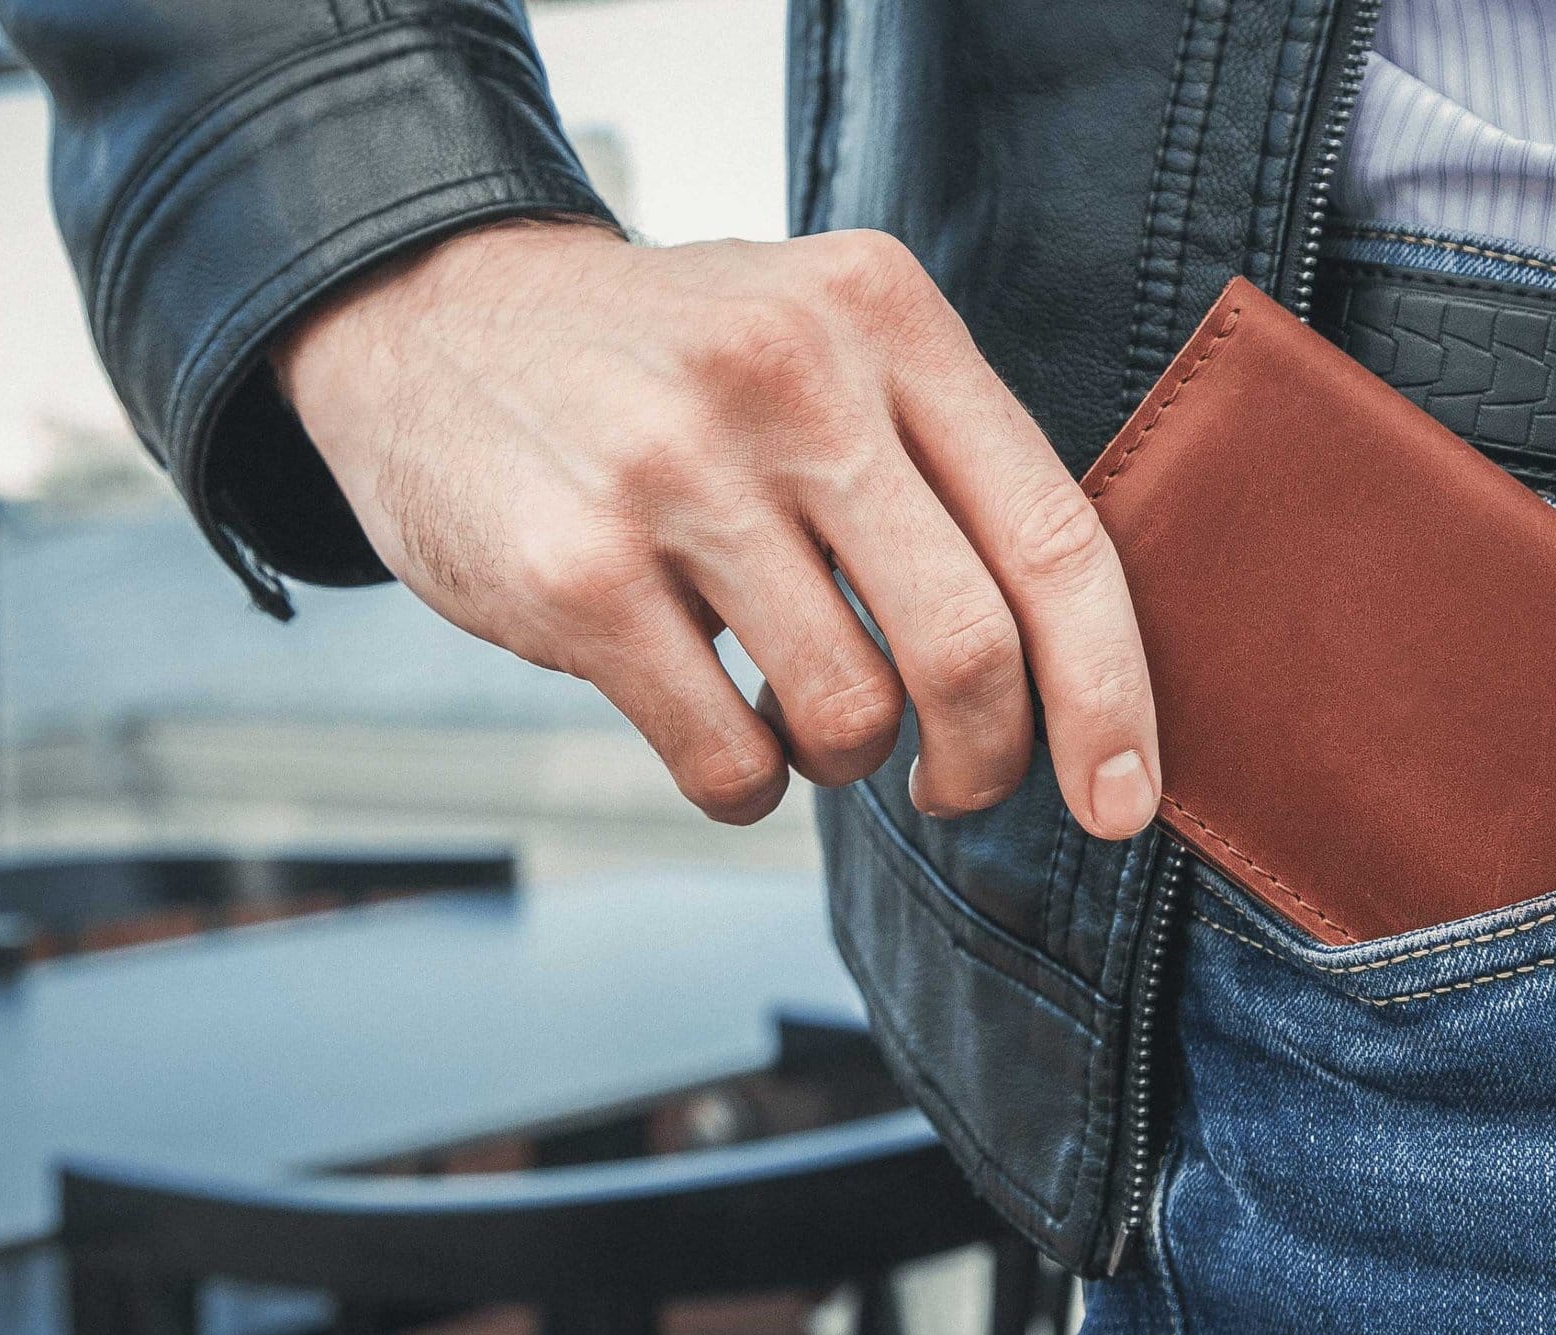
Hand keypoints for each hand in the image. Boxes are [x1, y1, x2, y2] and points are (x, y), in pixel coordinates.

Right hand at [274, 219, 1159, 835]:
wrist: (432, 318)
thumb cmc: (667, 367)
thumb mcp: (820, 337)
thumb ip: (940, 457)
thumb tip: (1074, 662)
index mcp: (882, 315)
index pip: (1051, 535)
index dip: (1111, 692)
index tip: (1123, 799)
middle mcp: (791, 378)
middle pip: (968, 648)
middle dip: (985, 759)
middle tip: (958, 784)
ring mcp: (675, 474)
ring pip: (848, 717)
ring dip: (843, 761)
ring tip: (798, 712)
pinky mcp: (575, 573)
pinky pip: (728, 760)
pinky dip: (747, 786)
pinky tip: (722, 730)